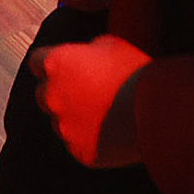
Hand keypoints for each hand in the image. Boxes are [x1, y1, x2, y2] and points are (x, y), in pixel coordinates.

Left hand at [27, 33, 149, 167]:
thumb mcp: (112, 42)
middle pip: (44, 94)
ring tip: (104, 113)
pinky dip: (89, 139)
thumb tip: (87, 49)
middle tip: (86, 91)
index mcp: (55, 65)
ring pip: (60, 122)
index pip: (38, 61)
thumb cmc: (136, 69)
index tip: (65, 65)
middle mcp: (51, 97)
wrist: (156, 112)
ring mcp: (63, 127)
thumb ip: (88, 46)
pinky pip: (78, 144)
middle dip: (59, 92)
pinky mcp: (79, 151)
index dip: (52, 63)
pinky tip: (111, 132)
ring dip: (73, 117)